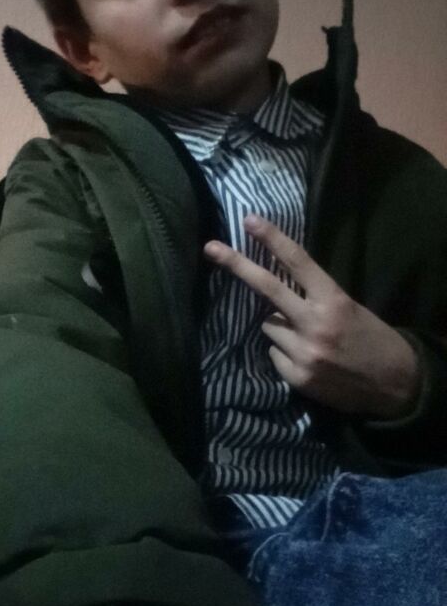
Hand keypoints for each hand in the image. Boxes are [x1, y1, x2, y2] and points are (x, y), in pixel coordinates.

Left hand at [203, 215, 420, 419]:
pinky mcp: (296, 377)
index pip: (298, 262)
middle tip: (211, 247)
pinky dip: (283, 353)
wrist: (395, 385)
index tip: (250, 220)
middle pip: (267, 288)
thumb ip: (314, 297)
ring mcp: (304, 352)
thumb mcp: (349, 308)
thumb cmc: (371, 338)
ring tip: (308, 338)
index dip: (272, 239)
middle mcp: (316, 324)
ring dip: (279, 326)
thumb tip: (273, 290)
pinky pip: (272, 353)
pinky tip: (308, 359)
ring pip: (267, 325)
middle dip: (237, 265)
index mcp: (335, 300)